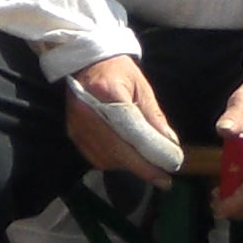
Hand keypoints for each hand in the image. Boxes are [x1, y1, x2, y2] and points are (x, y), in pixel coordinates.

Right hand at [64, 54, 175, 182]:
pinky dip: (113, 162)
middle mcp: (88, 111)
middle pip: (118, 150)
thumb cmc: (118, 71)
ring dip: (128, 166)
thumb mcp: (141, 87)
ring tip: (145, 164)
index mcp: (108, 93)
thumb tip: (170, 144)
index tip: (168, 170)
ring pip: (106, 158)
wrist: (85, 62)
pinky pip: (95, 157)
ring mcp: (77, 124)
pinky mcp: (72, 132)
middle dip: (142, 168)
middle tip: (163, 179)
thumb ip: (154, 116)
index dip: (150, 154)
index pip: (132, 131)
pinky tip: (126, 157)